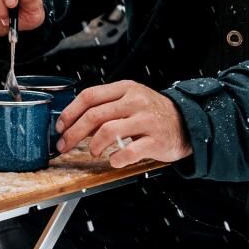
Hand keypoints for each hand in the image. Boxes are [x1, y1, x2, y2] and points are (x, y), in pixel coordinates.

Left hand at [56, 80, 191, 167]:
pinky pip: (129, 152)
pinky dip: (116, 158)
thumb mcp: (131, 102)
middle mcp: (136, 101)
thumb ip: (106, 108)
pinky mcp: (156, 140)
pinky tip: (113, 160)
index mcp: (126, 89)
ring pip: (108, 131)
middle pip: (94, 115)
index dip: (70, 112)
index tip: (60, 126)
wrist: (188, 123)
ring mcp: (147, 120)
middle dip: (74, 133)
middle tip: (64, 144)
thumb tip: (76, 123)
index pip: (90, 96)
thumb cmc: (153, 114)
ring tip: (92, 151)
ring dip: (93, 145)